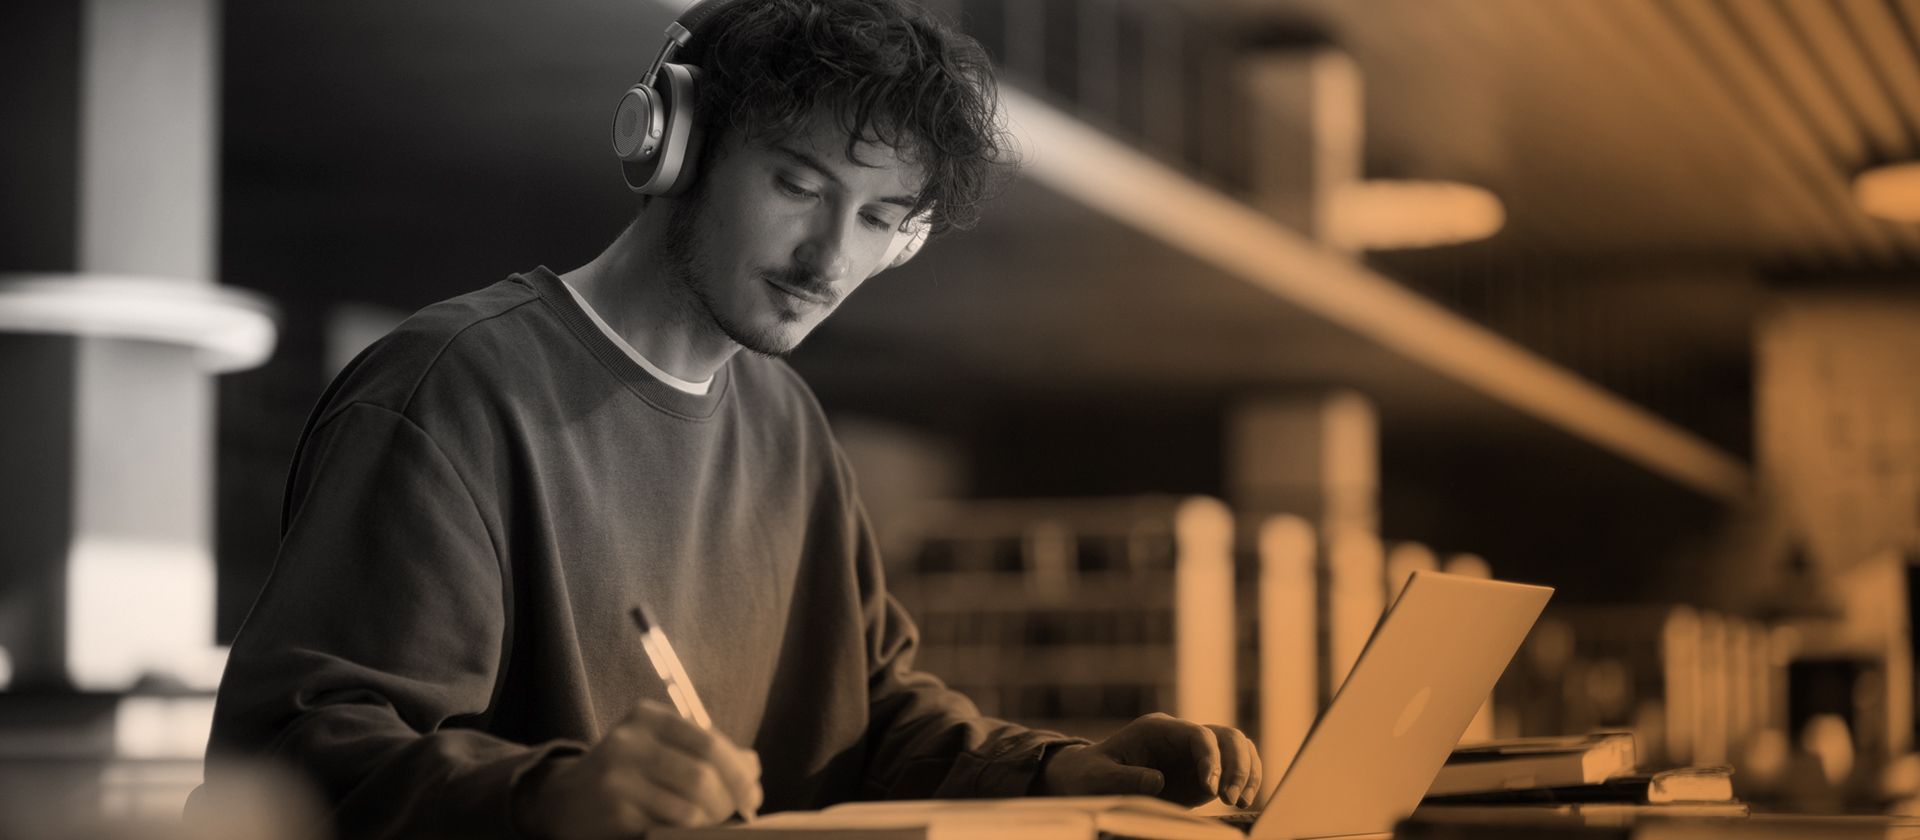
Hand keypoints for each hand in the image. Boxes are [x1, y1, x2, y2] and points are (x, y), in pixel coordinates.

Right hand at [513, 700, 762, 839]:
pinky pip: (666, 830)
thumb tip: (753, 767)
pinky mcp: (612, 814)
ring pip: (688, 810)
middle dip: (727, 803)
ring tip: (707, 826)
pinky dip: (683, 835)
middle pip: (702, 778)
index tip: (754, 797)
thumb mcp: (661, 747)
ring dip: (708, 824)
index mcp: (648, 717)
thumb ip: (707, 751)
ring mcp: (617, 779)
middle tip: (734, 816)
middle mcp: (629, 742)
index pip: (709, 743)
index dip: (739, 773)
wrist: (563, 799)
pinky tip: (679, 833)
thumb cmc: (627, 772)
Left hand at [1036, 712, 1261, 808]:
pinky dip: (1246, 780)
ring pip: (1237, 747)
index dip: (1211, 757)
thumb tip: (1158, 781)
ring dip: (1246, 772)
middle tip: (1230, 799)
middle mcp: (1180, 736)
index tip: (1211, 788)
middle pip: (1226, 736)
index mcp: (1158, 729)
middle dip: (1236, 765)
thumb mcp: (1098, 778)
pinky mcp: (1201, 772)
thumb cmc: (1090, 774)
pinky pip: (1235, 767)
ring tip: (1240, 802)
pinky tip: (1243, 801)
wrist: (1089, 778)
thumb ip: (1125, 779)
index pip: (1197, 733)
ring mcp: (1193, 753)